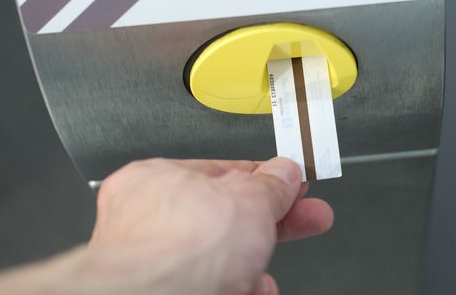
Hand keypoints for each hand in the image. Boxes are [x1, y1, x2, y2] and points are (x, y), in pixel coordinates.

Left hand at [87, 157, 333, 293]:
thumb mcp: (249, 199)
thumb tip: (284, 174)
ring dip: (252, 265)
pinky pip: (210, 285)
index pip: (220, 172)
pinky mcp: (165, 290)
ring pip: (216, 259)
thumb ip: (270, 185)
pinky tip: (254, 291)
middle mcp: (148, 219)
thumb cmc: (179, 246)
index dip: (263, 177)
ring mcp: (154, 262)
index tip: (292, 184)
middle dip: (271, 221)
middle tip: (307, 218)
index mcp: (159, 179)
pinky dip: (238, 288)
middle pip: (223, 217)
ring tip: (266, 273)